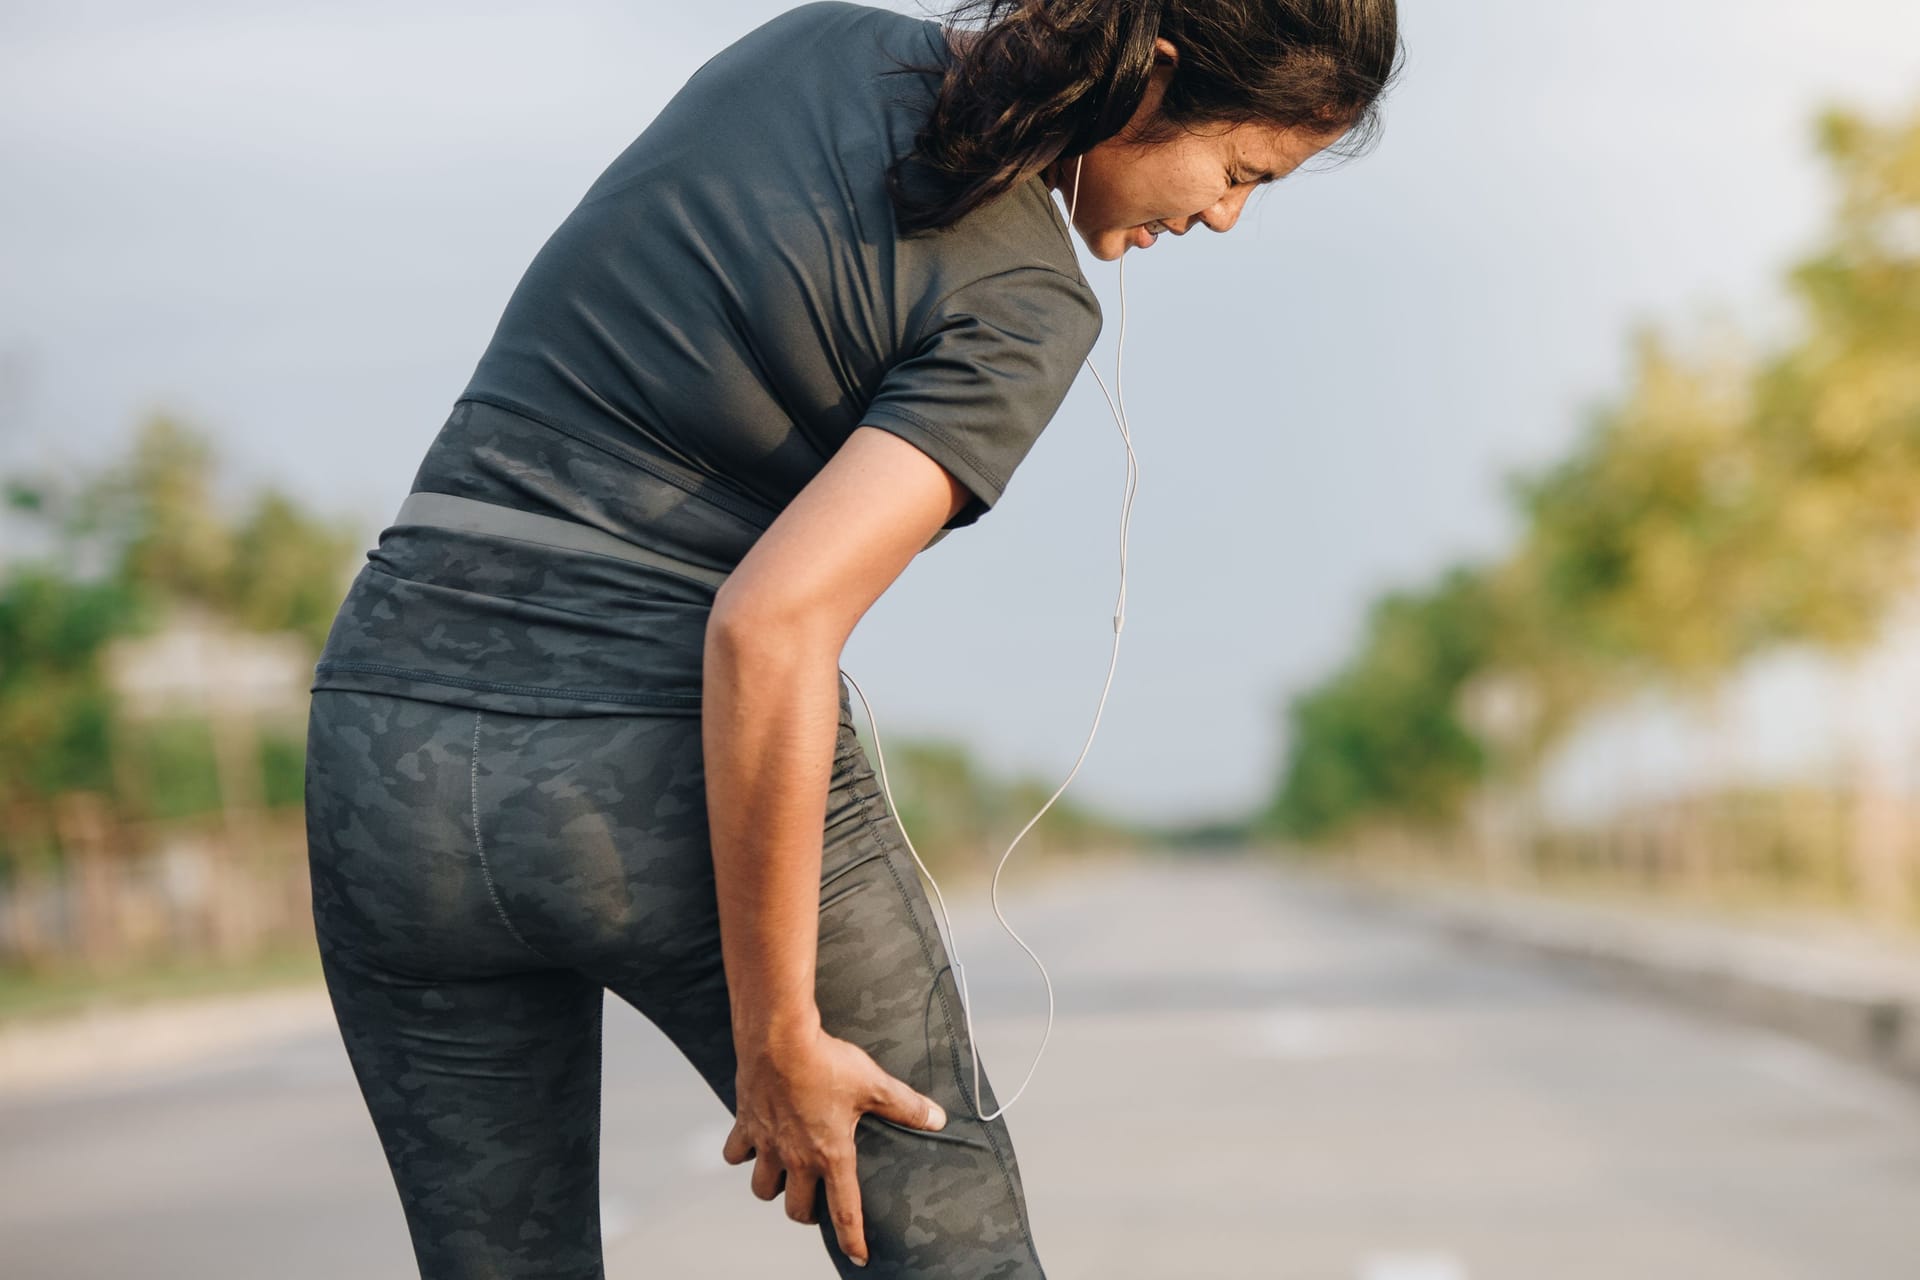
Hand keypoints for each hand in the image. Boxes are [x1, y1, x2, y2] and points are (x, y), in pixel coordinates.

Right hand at [722, 1019, 948, 1266]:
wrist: (779, 1038)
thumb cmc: (826, 1061)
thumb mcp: (874, 1084)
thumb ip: (906, 1106)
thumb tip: (938, 1119)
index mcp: (831, 1155)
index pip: (844, 1212)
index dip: (853, 1240)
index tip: (858, 1257)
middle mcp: (796, 1158)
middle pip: (796, 1210)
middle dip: (807, 1214)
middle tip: (817, 1203)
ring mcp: (767, 1145)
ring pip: (763, 1189)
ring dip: (774, 1188)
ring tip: (787, 1176)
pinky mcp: (746, 1125)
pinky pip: (736, 1154)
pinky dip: (743, 1154)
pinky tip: (756, 1143)